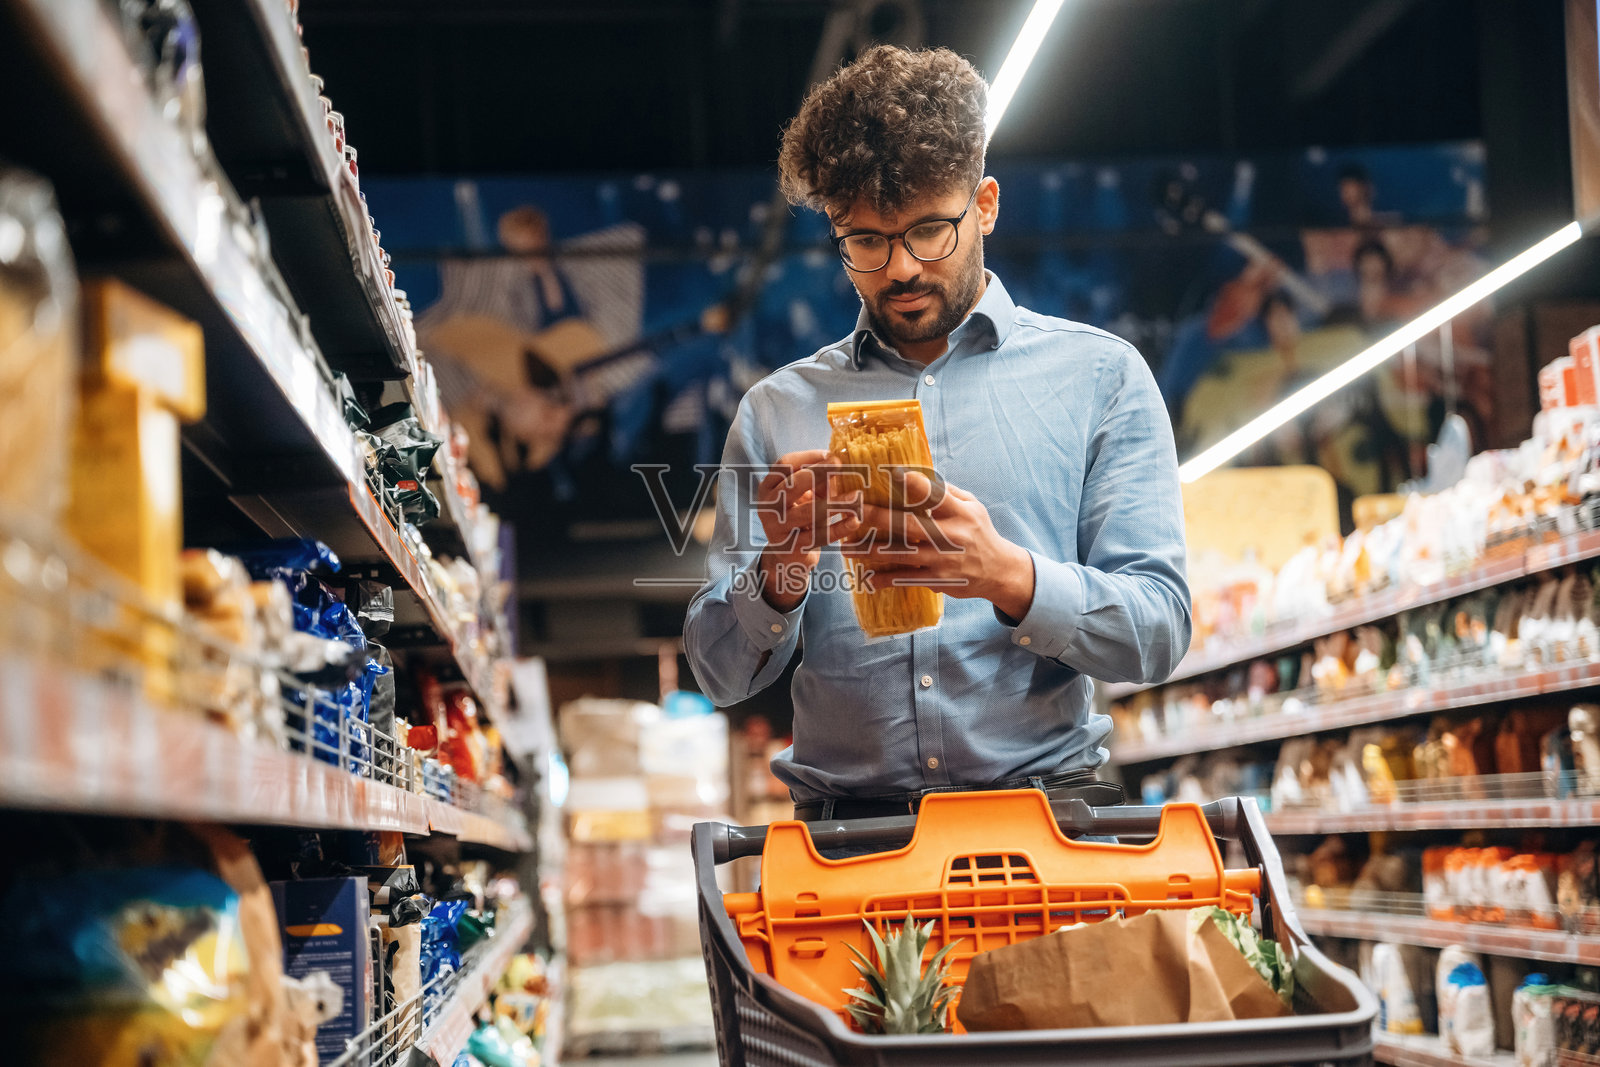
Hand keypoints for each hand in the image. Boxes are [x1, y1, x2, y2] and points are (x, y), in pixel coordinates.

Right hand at [754, 450, 861, 610]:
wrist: (787, 556)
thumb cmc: (800, 516)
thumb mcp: (805, 495)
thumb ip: (818, 480)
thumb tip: (840, 460)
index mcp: (768, 487)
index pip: (784, 464)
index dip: (808, 457)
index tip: (831, 454)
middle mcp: (768, 506)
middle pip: (792, 484)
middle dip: (818, 472)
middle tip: (840, 465)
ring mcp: (777, 528)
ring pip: (808, 512)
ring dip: (835, 503)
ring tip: (856, 496)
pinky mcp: (791, 547)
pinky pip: (819, 536)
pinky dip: (839, 528)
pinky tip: (855, 521)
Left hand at [842, 470, 1035, 620]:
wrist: (998, 570)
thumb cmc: (978, 532)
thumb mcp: (972, 506)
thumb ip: (946, 492)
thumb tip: (915, 474)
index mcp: (961, 512)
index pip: (937, 495)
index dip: (916, 485)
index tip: (892, 475)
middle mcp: (951, 535)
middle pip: (909, 525)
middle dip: (877, 518)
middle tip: (852, 512)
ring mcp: (943, 560)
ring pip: (901, 554)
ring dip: (871, 551)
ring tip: (847, 547)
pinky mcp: (938, 580)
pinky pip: (907, 579)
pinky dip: (886, 579)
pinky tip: (867, 577)